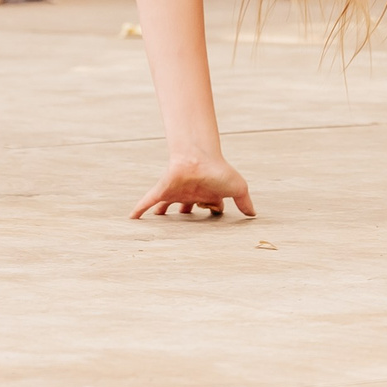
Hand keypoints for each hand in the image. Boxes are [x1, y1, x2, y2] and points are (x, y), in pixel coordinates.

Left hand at [131, 154, 255, 218]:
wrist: (200, 159)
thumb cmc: (218, 170)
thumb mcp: (238, 188)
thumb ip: (245, 202)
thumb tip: (254, 215)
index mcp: (208, 193)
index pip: (211, 207)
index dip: (213, 212)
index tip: (215, 220)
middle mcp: (192, 194)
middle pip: (187, 208)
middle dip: (186, 216)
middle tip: (184, 227)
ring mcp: (176, 193)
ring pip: (167, 207)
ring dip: (163, 214)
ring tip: (158, 224)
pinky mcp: (163, 191)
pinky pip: (147, 202)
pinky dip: (139, 209)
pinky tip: (132, 218)